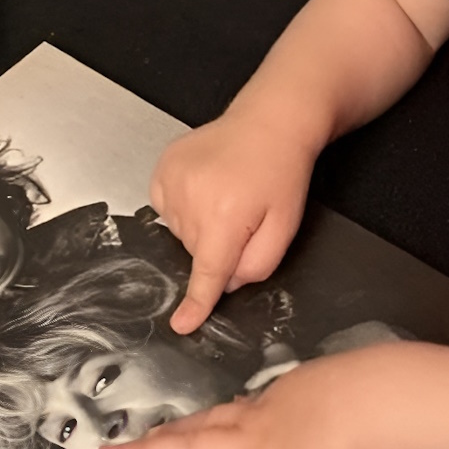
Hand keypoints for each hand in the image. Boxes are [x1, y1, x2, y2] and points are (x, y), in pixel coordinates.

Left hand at [99, 350, 384, 448]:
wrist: (373, 401)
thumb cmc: (356, 383)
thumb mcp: (321, 382)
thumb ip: (308, 401)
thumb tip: (320, 405)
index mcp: (264, 411)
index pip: (214, 418)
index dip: (181, 425)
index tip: (156, 430)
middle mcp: (255, 443)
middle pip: (190, 447)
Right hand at [150, 110, 314, 332]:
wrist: (269, 123)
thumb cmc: (282, 173)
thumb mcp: (285, 227)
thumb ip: (257, 264)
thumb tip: (227, 282)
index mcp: (226, 217)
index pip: (208, 272)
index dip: (196, 302)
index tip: (182, 325)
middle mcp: (193, 200)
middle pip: (197, 252)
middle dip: (219, 246)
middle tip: (243, 216)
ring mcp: (173, 180)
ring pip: (181, 232)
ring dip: (202, 226)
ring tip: (227, 195)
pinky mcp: (163, 168)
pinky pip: (166, 208)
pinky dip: (184, 207)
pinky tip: (207, 188)